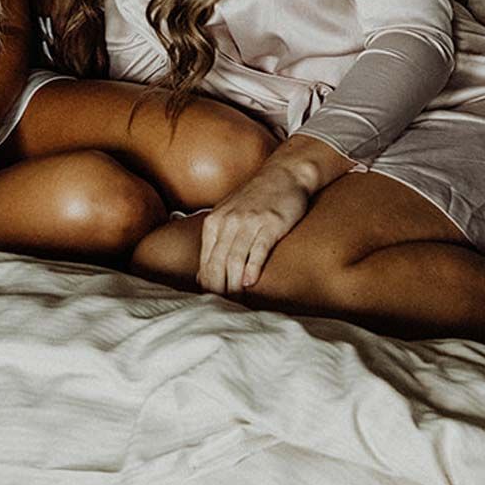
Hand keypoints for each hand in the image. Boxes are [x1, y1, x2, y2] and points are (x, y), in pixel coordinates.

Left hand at [197, 162, 312, 295]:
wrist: (282, 174)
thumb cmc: (255, 198)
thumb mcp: (228, 215)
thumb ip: (215, 242)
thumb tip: (201, 276)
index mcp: (215, 222)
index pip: (205, 260)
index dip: (207, 283)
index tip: (209, 303)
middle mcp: (229, 221)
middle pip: (218, 262)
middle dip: (217, 288)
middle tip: (220, 309)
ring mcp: (249, 222)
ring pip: (235, 258)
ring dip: (233, 283)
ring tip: (234, 302)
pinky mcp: (270, 223)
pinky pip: (258, 248)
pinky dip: (252, 266)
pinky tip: (250, 282)